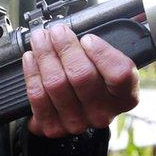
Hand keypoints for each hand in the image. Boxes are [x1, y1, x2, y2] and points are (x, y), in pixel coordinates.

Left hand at [23, 25, 138, 138]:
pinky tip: (30, 58)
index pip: (119, 74)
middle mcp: (103, 113)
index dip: (101, 53)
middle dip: (65, 47)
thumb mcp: (106, 66)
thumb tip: (81, 28)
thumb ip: (100, 50)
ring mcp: (77, 123)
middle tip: (56, 31)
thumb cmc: (92, 82)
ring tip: (40, 39)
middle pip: (81, 75)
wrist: (72, 112)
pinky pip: (38, 96)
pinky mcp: (53, 127)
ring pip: (56, 83)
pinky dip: (31, 73)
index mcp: (124, 97)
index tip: (87, 38)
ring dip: (44, 55)